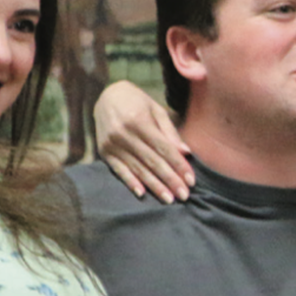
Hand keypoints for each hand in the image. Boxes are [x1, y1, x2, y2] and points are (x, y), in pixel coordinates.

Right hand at [94, 80, 193, 201]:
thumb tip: (185, 152)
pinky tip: (141, 194)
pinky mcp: (104, 152)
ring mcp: (112, 144)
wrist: (105, 96)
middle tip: (184, 195)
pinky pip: (119, 170)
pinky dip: (130, 182)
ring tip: (169, 199)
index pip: (164, 148)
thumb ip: (169, 131)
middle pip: (152, 161)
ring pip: (138, 169)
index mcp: (139, 121)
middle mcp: (124, 134)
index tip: (191, 180)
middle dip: (170, 180)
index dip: (178, 165)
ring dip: (154, 186)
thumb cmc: (136, 101)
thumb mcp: (155, 109)